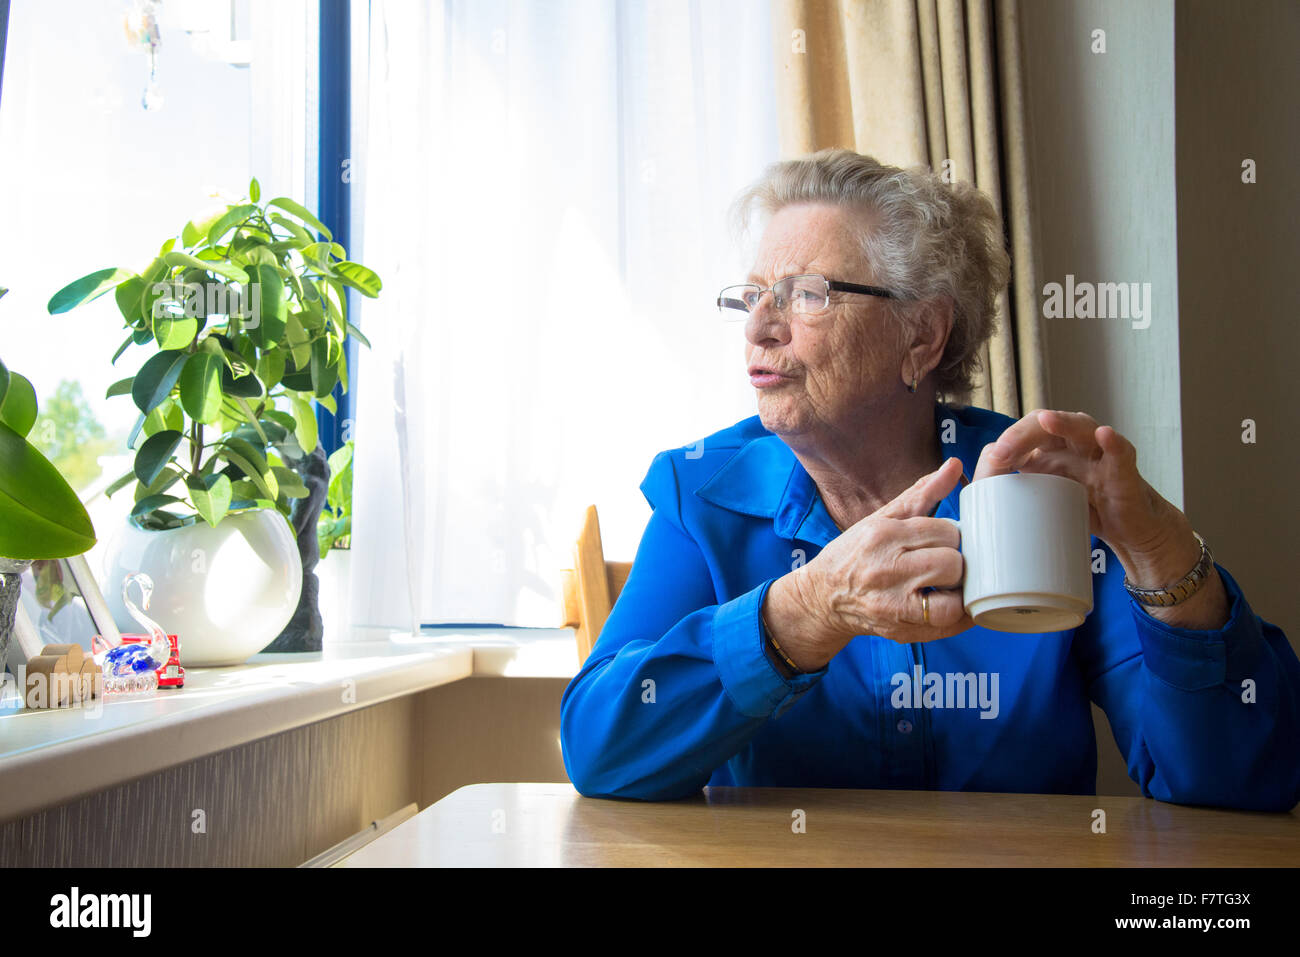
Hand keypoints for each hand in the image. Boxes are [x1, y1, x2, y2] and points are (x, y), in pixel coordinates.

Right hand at [770, 457, 974, 659]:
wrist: (821, 598)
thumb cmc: (853, 555)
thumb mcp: (881, 519)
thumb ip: (921, 494)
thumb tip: (955, 465)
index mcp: (883, 535)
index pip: (945, 532)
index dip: (950, 537)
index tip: (941, 542)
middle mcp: (887, 569)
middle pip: (952, 562)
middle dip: (954, 562)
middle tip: (943, 564)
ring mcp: (893, 604)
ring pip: (954, 596)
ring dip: (956, 591)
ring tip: (944, 586)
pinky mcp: (900, 630)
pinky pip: (949, 624)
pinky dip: (958, 615)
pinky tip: (948, 604)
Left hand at [971, 409, 1194, 585]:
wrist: (1130, 531)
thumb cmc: (1087, 508)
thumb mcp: (1049, 498)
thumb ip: (1020, 490)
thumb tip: (981, 490)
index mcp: (1053, 449)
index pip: (1026, 433)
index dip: (1009, 442)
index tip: (992, 460)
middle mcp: (1076, 445)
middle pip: (1048, 426)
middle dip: (1023, 433)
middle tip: (1003, 451)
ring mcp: (1101, 455)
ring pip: (1083, 429)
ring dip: (1064, 423)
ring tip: (1047, 420)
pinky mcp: (1125, 472)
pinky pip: (1121, 453)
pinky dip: (1113, 443)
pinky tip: (1104, 435)